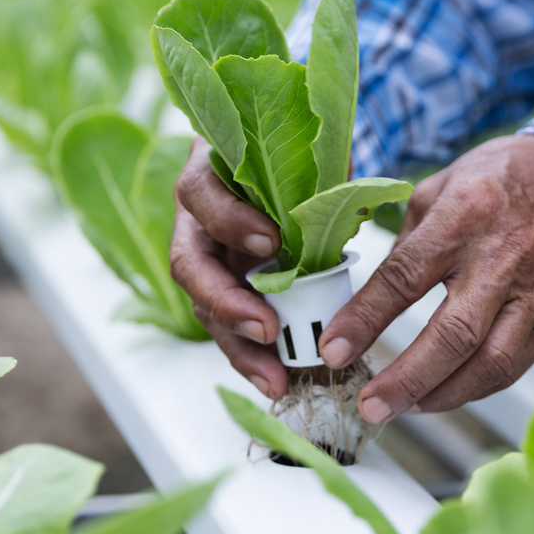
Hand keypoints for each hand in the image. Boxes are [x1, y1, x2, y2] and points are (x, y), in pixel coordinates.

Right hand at [169, 138, 288, 398]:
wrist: (291, 164)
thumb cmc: (296, 154)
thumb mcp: (306, 154)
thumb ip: (313, 173)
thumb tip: (344, 204)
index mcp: (208, 172)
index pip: (200, 194)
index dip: (229, 220)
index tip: (271, 241)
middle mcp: (195, 220)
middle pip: (189, 265)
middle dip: (226, 303)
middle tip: (266, 329)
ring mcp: (207, 259)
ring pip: (205, 307)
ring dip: (240, 346)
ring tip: (276, 378)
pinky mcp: (226, 290)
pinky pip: (231, 328)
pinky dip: (254, 357)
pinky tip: (277, 379)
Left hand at [317, 135, 533, 423]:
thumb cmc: (501, 176)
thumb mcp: (439, 187)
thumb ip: (405, 244)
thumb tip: (370, 299)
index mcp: (463, 219)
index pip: (406, 277)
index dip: (366, 318)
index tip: (333, 350)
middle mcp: (500, 261)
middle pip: (453, 335)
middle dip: (406, 379)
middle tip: (369, 405)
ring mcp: (533, 295)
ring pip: (489, 363)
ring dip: (442, 396)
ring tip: (403, 409)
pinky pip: (513, 367)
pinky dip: (474, 390)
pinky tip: (443, 395)